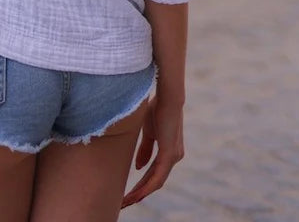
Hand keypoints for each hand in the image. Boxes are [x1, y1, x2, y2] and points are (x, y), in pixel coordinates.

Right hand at [121, 95, 184, 209]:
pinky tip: (136, 194)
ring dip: (140, 193)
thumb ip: (145, 149)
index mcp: (168, 151)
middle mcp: (173, 157)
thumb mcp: (149, 132)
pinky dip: (146, 187)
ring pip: (155, 183)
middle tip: (124, 202)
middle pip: (154, 181)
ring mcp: (173, 157)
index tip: (128, 193)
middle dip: (138, 193)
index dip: (141, 184)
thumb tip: (138, 167)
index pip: (153, 173)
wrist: (167, 97)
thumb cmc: (158, 109)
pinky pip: (157, 177)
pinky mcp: (169, 155)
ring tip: (126, 201)